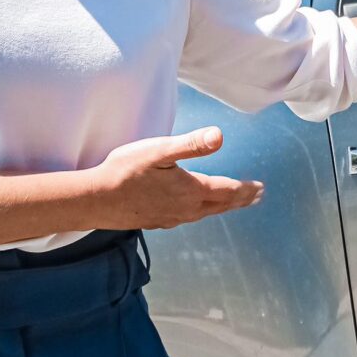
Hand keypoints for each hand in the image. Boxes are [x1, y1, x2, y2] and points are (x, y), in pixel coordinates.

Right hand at [92, 127, 263, 229]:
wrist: (97, 200)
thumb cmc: (125, 170)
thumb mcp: (159, 151)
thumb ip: (191, 144)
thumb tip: (220, 135)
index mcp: (191, 190)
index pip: (227, 191)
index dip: (245, 189)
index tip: (260, 187)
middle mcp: (185, 208)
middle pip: (220, 205)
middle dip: (240, 199)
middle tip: (257, 196)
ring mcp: (171, 218)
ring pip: (205, 213)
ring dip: (223, 207)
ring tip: (233, 203)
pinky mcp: (157, 222)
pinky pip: (188, 217)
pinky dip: (202, 211)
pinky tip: (195, 210)